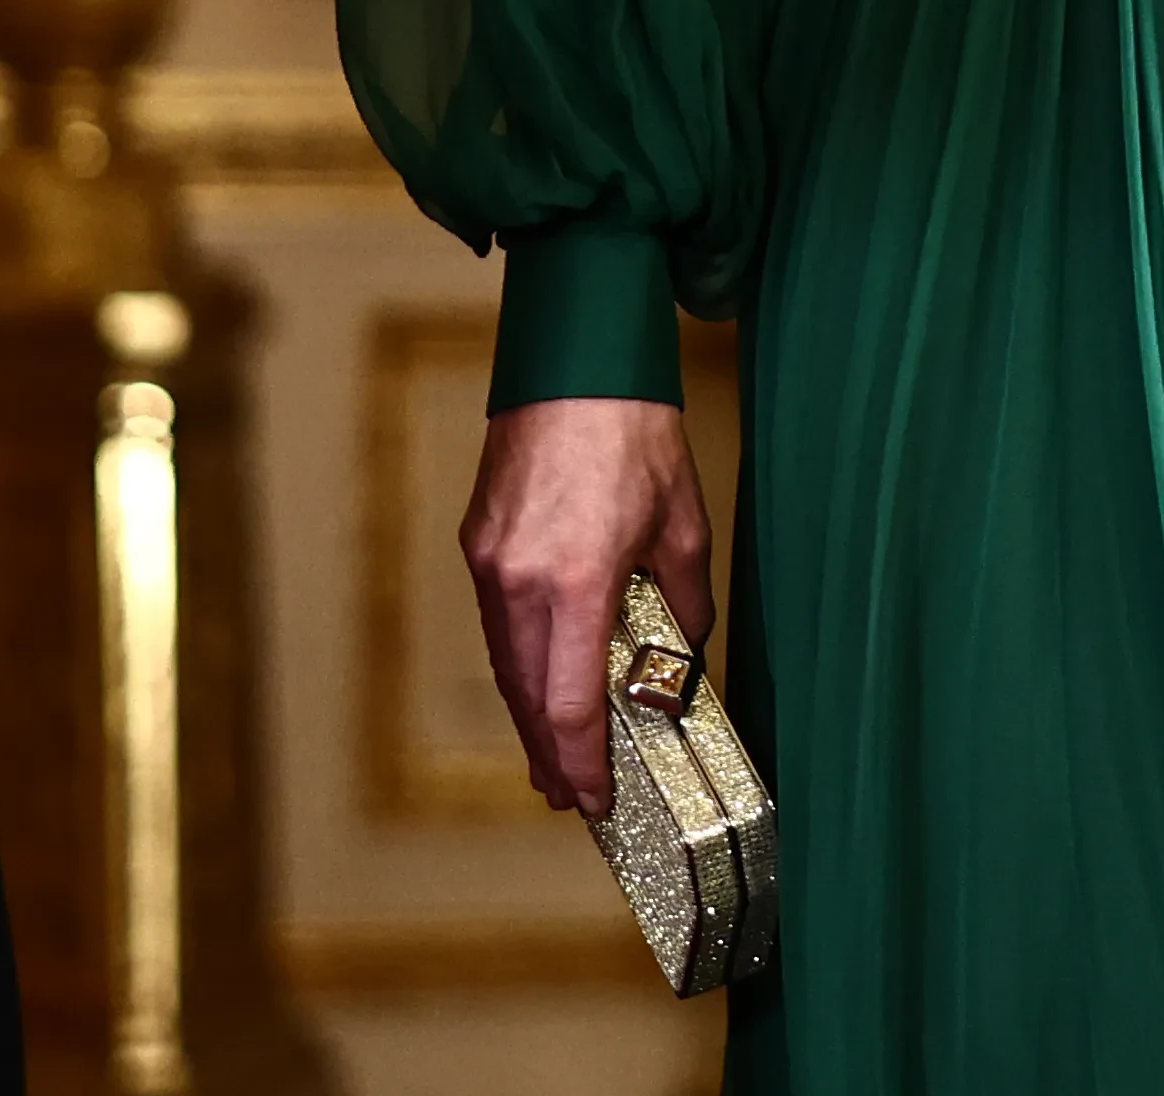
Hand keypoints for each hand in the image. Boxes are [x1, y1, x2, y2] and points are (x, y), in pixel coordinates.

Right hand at [460, 399, 713, 817]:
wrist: (577, 362)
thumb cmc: (635, 432)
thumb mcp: (683, 524)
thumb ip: (685, 605)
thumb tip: (682, 661)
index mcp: (578, 578)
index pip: (569, 705)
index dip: (583, 764)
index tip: (596, 800)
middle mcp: (522, 579)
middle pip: (527, 699)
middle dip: (549, 756)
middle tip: (571, 797)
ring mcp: (490, 562)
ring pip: (506, 665)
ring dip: (529, 716)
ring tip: (554, 754)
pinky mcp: (478, 543)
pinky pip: (497, 623)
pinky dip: (518, 664)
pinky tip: (538, 680)